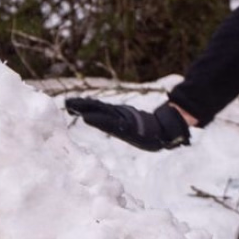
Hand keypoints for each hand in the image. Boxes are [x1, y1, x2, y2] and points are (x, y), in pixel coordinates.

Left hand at [64, 97, 190, 151]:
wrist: (162, 133)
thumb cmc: (163, 133)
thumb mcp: (162, 131)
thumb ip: (165, 127)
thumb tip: (170, 124)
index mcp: (131, 130)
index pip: (113, 124)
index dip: (99, 119)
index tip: (85, 116)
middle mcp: (121, 126)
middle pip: (101, 117)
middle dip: (85, 111)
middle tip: (68, 105)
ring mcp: (118, 121)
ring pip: (98, 114)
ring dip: (83, 108)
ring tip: (69, 104)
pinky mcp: (116, 118)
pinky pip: (102, 111)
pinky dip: (91, 107)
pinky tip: (79, 105)